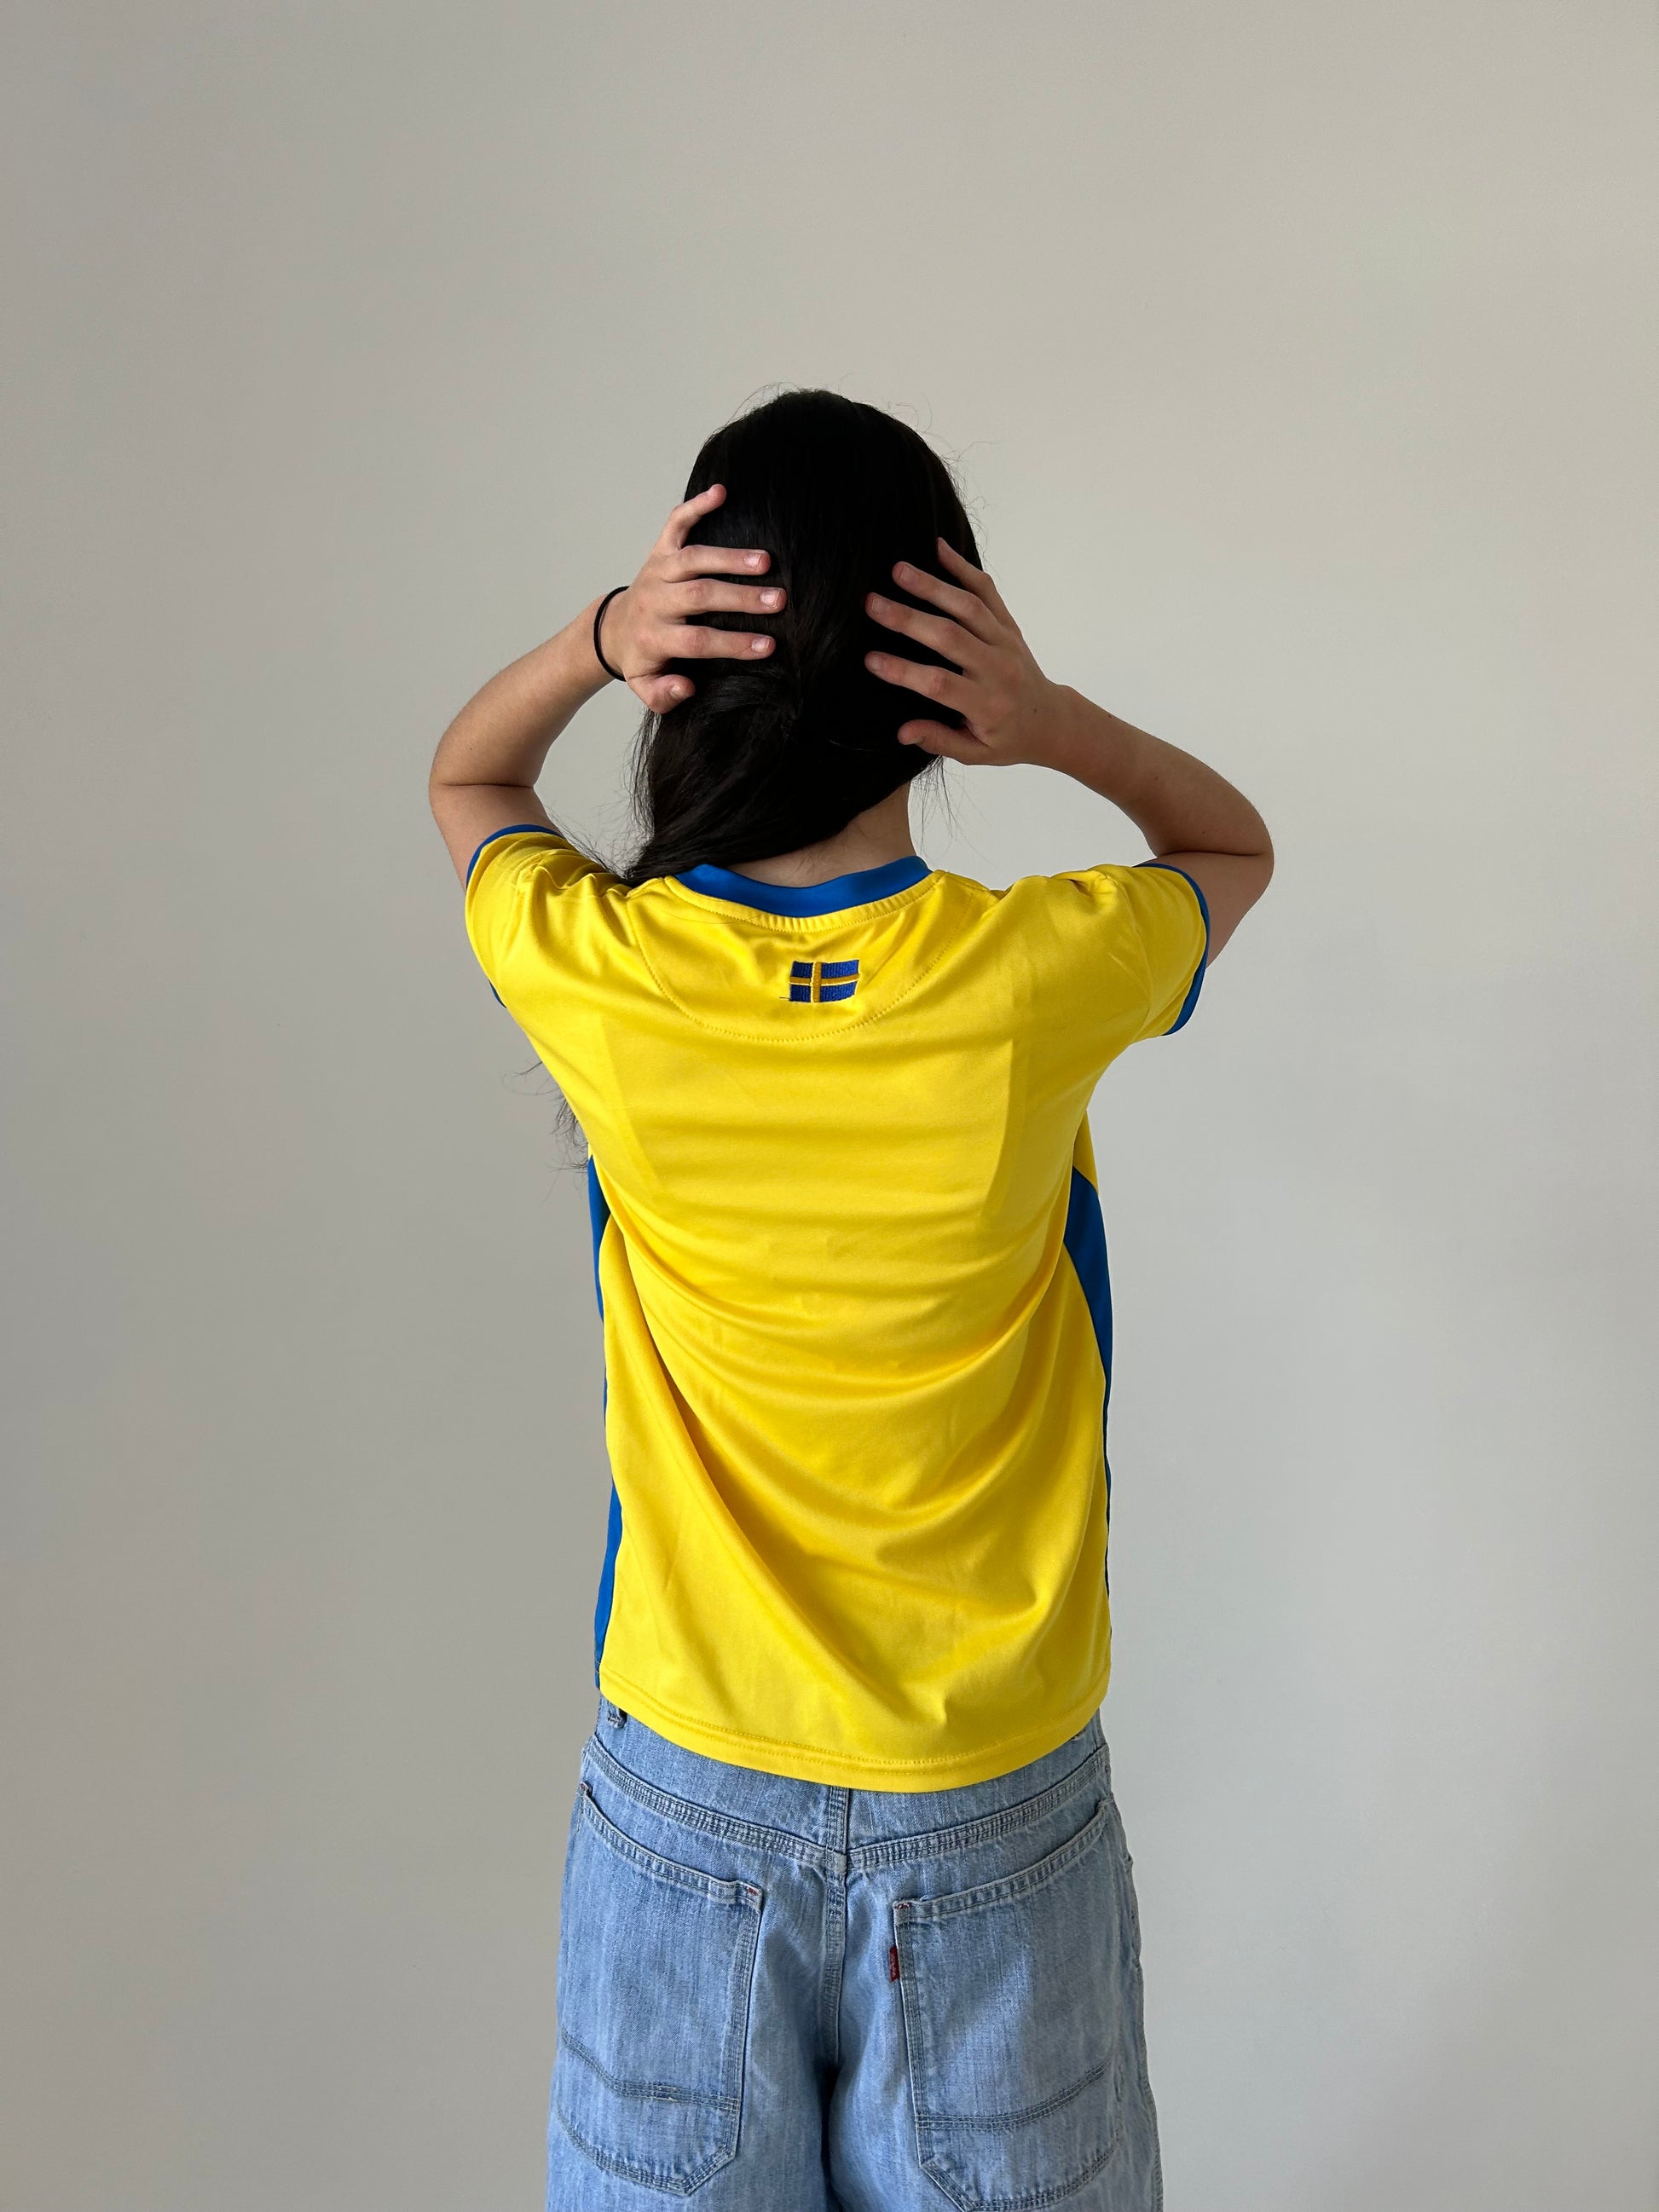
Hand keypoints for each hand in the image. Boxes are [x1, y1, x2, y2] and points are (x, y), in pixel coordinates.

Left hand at [597, 483, 783, 713]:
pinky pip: (676, 523)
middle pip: (699, 595)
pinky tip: (722, 492)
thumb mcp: (645, 687)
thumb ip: (663, 695)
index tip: (769, 646)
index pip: (697, 641)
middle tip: (779, 600)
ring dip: (729, 558)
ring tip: (766, 561)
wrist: (611, 629)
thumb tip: (688, 686)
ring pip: (693, 559)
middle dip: (740, 598)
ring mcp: (657, 571)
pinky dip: (696, 505)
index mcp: (654, 636)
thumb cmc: (641, 659)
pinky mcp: (659, 550)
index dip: (733, 644)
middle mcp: (655, 600)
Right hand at [864, 539, 1064, 764]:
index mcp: (986, 704)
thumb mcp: (975, 752)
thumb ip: (939, 740)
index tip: (870, 659)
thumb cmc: (1007, 739)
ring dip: (932, 586)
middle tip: (871, 603)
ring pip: (968, 607)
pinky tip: (938, 549)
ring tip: (898, 570)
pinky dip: (963, 568)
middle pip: (950, 637)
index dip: (904, 671)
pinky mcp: (1009, 624)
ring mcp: (1005, 641)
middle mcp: (998, 668)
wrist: (1051, 720)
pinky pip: (987, 591)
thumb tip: (902, 732)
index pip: (939, 684)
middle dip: (908, 619)